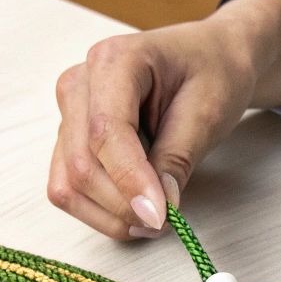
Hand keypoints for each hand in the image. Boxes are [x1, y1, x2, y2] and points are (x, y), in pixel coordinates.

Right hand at [47, 0, 280, 239]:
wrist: (209, 60)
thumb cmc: (212, 73)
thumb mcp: (208, 111)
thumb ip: (176, 158)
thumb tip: (155, 209)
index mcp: (113, 60)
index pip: (106, 131)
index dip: (129, 180)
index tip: (159, 216)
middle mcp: (79, 84)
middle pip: (82, 164)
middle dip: (122, 204)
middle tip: (165, 221)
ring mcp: (68, 114)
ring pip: (68, 185)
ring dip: (109, 214)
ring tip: (154, 218)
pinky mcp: (68, 141)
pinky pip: (68, 189)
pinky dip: (101, 211)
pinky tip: (134, 210)